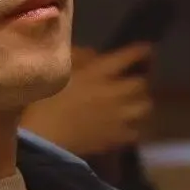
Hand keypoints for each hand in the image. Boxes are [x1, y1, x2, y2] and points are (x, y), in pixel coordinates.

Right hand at [21, 43, 155, 156]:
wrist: (42, 139)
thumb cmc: (43, 101)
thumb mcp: (56, 72)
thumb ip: (77, 59)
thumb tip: (93, 54)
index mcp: (98, 72)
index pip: (129, 57)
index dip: (141, 52)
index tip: (146, 49)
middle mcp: (114, 92)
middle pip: (141, 83)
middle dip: (141, 79)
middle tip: (135, 79)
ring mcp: (118, 117)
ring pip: (144, 107)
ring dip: (140, 102)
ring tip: (133, 102)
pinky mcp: (115, 138)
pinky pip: (135, 131)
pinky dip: (133, 127)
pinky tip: (125, 126)